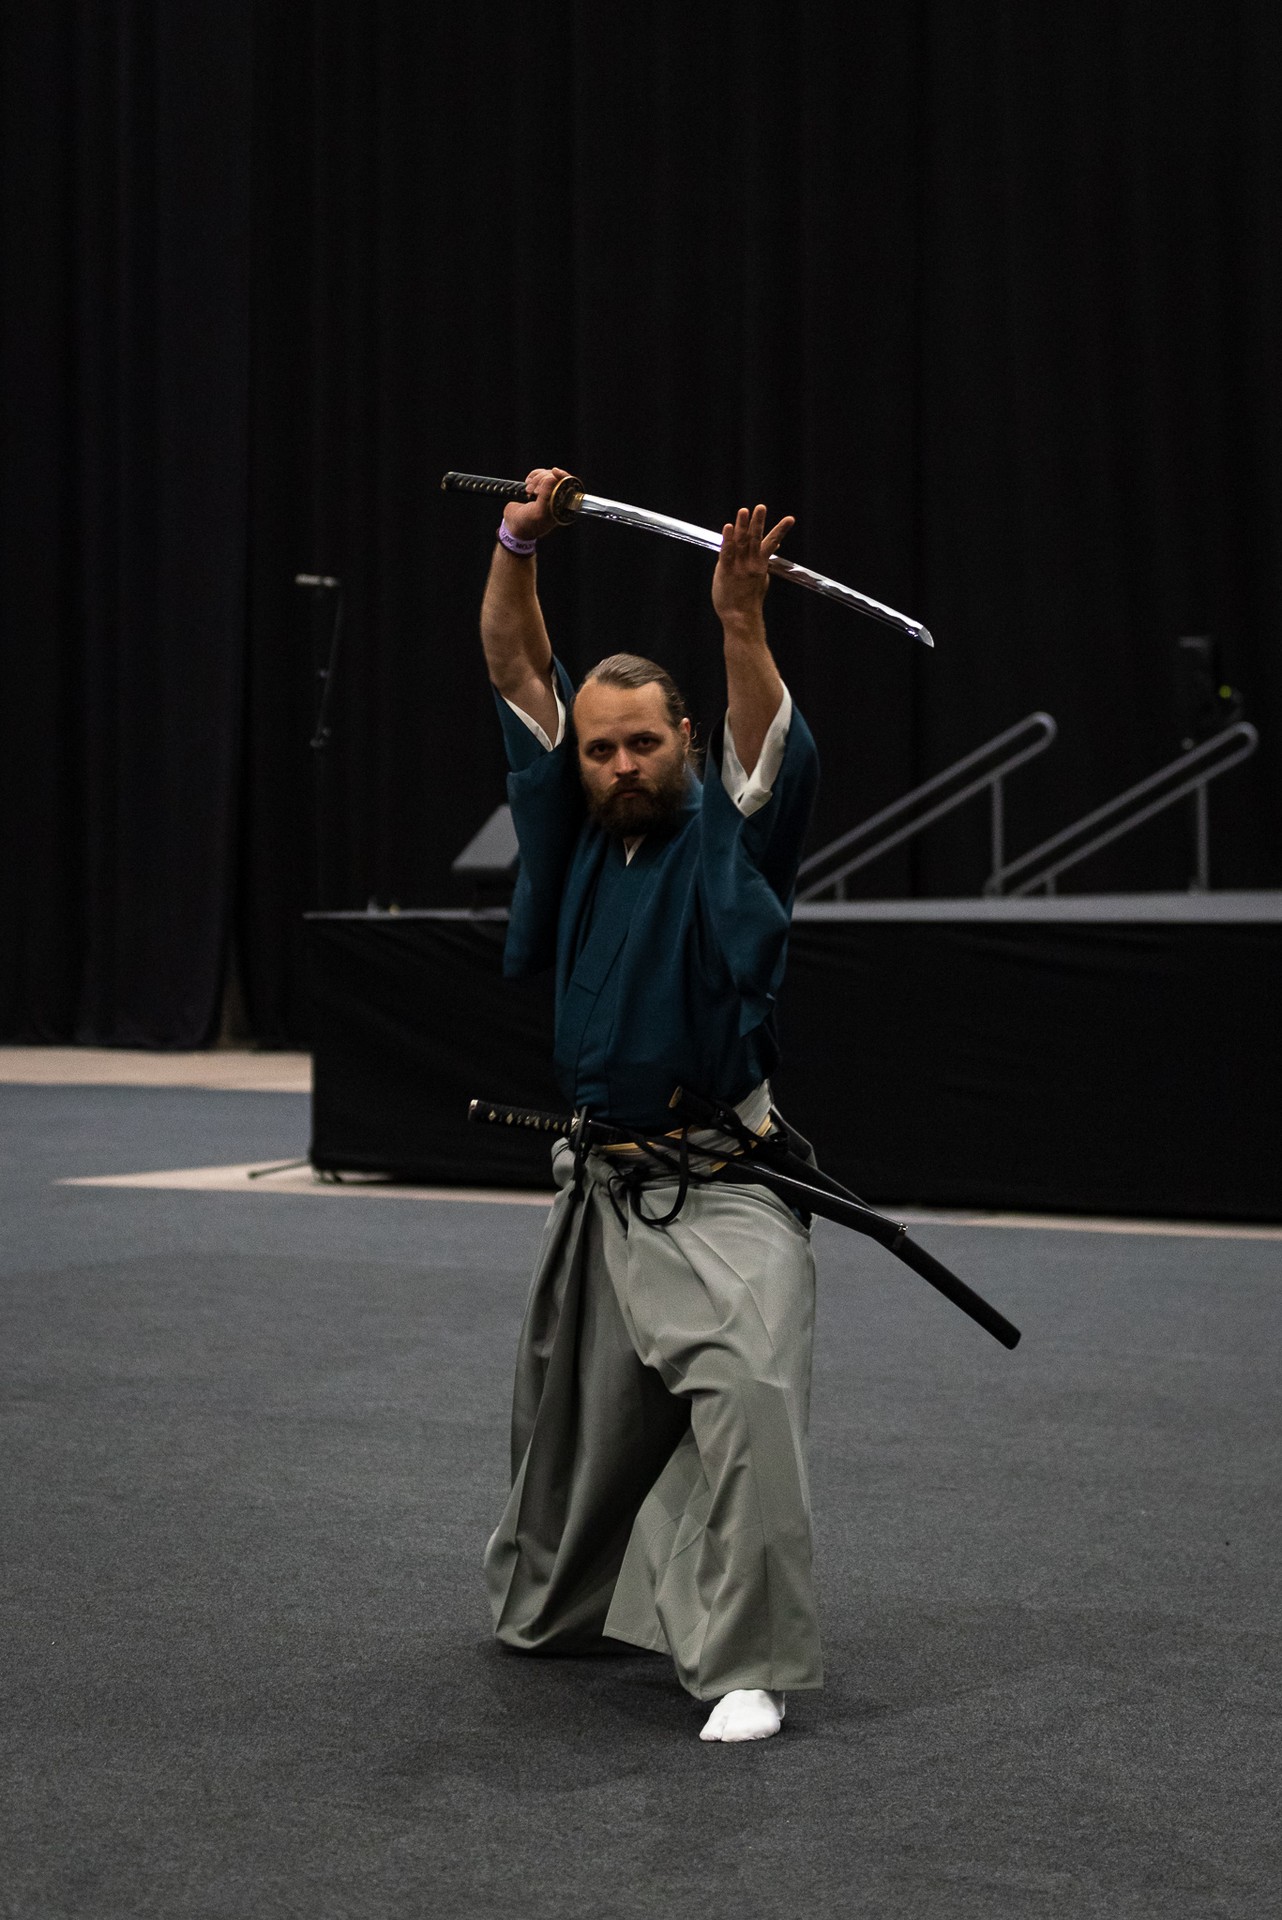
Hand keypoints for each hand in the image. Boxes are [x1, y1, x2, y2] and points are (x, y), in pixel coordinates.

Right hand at [503, 466, 573, 543]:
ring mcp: (547, 492)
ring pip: (547, 474)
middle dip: (543, 480)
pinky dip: (532, 476)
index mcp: (561, 506)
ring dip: (536, 479)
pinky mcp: (538, 487)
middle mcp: (556, 498)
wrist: (513, 525)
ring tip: (528, 490)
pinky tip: (527, 483)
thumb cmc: (528, 524)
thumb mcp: (538, 512)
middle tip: (532, 491)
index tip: (554, 471)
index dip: (562, 476)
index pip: (568, 486)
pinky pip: (538, 474)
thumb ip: (546, 496)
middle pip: (556, 477)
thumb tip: (552, 478)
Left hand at [712, 503, 794, 627]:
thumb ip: (765, 562)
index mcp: (761, 564)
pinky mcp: (725, 571)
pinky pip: (726, 552)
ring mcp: (739, 567)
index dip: (781, 530)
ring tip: (744, 511)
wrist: (740, 618)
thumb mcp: (762, 579)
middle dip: (758, 522)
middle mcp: (752, 563)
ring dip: (743, 525)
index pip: (772, 543)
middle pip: (755, 538)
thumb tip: (776, 547)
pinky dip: (727, 539)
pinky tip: (729, 527)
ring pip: (741, 542)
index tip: (790, 519)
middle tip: (761, 507)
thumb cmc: (749, 599)